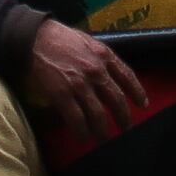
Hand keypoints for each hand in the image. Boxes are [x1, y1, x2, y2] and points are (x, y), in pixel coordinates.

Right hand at [20, 16, 151, 149]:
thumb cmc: (58, 38)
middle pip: (116, 100)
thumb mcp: (86, 41)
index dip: (137, 92)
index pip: (127, 76)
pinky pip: (77, 119)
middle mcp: (96, 71)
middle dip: (123, 117)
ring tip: (103, 138)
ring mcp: (80, 85)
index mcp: (104, 55)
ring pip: (98, 114)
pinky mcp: (62, 95)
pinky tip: (84, 138)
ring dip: (103, 130)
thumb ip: (99, 56)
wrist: (33, 39)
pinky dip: (82, 132)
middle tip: (125, 128)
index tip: (142, 104)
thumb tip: (107, 72)